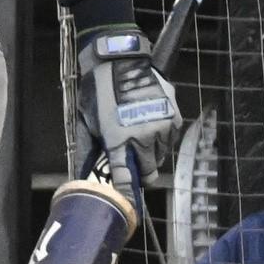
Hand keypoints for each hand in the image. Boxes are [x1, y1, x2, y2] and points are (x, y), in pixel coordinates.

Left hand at [79, 25, 181, 178]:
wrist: (119, 61)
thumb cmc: (99, 90)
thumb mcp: (90, 121)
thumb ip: (96, 147)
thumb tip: (93, 167)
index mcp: (118, 141)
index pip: (125, 178)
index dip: (127, 193)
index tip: (128, 202)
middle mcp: (143, 138)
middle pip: (149, 171)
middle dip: (142, 172)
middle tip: (135, 165)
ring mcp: (161, 128)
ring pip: (161, 155)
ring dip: (152, 153)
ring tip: (141, 140)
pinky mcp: (174, 117)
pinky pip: (170, 139)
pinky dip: (162, 138)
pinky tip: (151, 126)